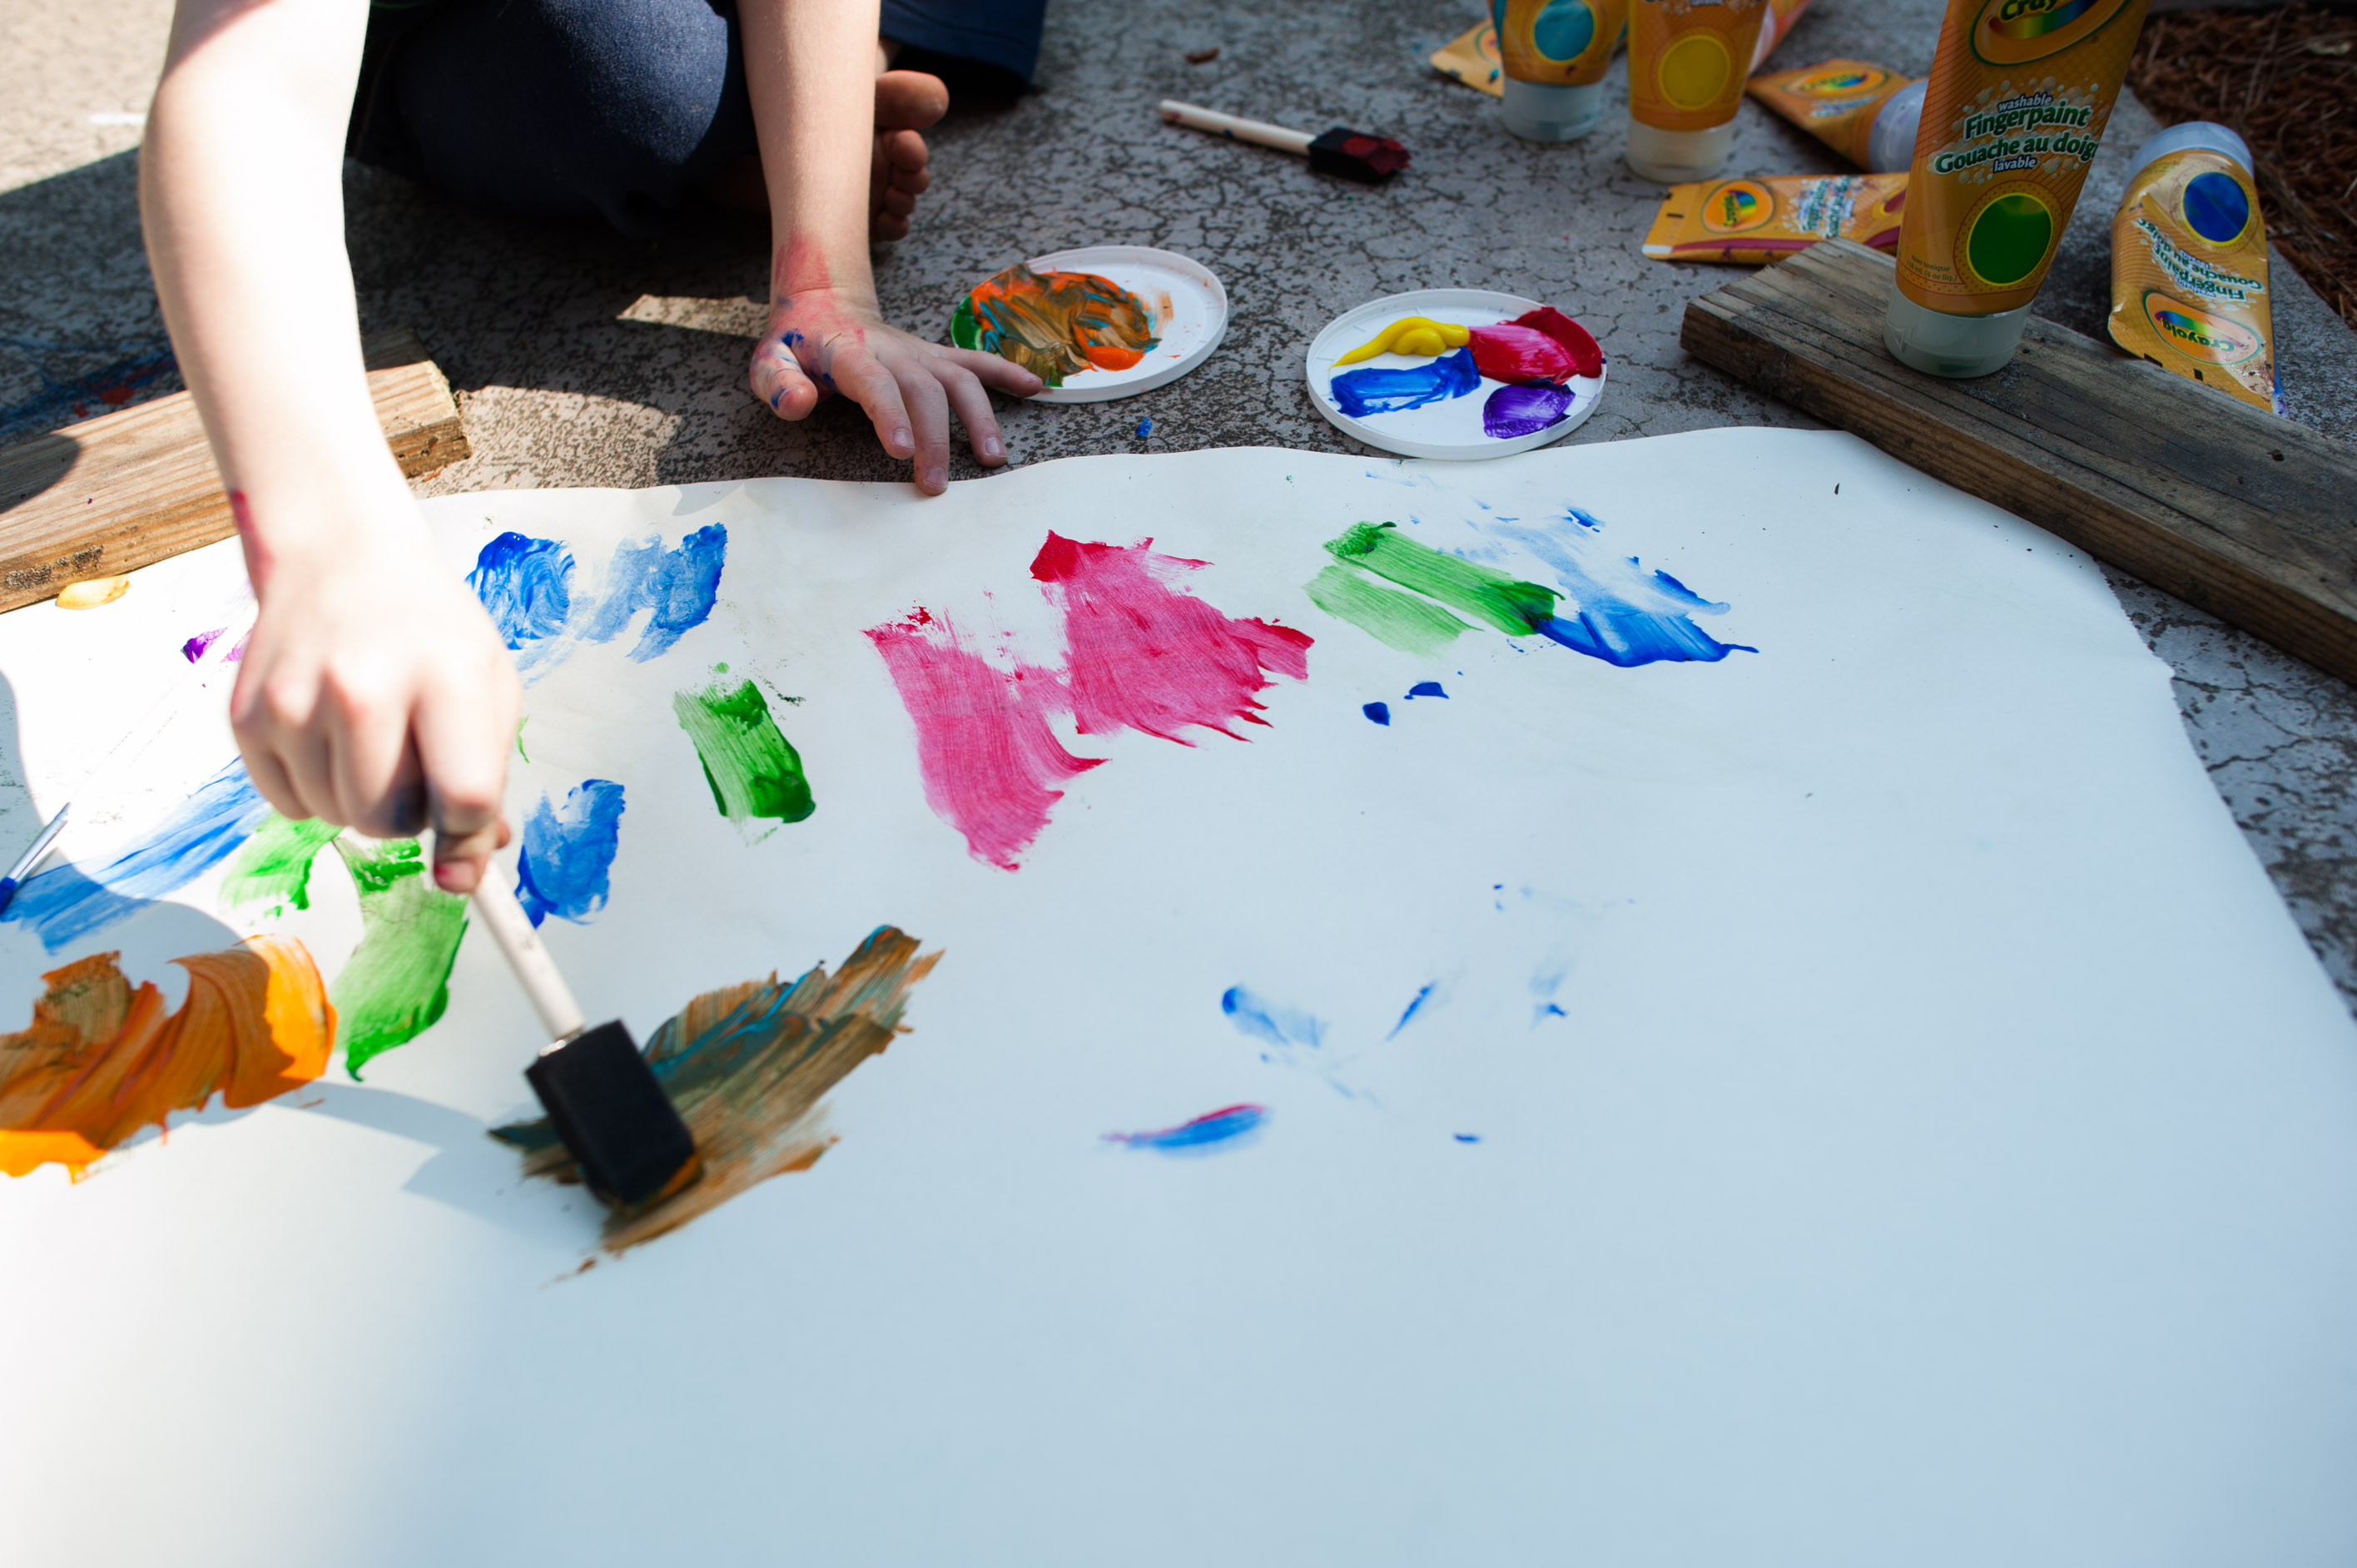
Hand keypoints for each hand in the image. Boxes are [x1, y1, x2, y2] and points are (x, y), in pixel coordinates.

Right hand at [230, 497, 519, 893]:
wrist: (341, 559)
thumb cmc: (427, 627)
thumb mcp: (488, 685)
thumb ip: (486, 779)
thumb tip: (466, 871)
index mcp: (445, 678)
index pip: (464, 796)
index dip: (470, 837)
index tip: (468, 845)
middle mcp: (362, 687)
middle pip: (388, 821)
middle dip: (411, 815)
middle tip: (415, 764)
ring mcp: (294, 702)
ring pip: (336, 819)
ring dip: (360, 801)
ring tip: (373, 738)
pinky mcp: (247, 717)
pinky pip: (289, 806)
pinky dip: (315, 789)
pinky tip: (330, 734)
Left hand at [750, 287, 1041, 494]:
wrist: (824, 305)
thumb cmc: (796, 346)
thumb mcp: (768, 360)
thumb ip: (778, 383)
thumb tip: (799, 404)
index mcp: (850, 351)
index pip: (873, 381)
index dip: (889, 413)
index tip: (901, 451)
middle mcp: (893, 349)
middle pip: (923, 389)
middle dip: (935, 436)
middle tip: (935, 484)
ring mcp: (919, 352)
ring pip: (957, 378)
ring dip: (979, 416)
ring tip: (992, 458)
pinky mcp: (936, 356)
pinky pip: (975, 362)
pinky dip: (1006, 372)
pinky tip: (1035, 388)